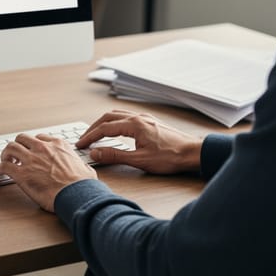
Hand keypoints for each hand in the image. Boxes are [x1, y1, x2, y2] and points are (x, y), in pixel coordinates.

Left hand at [0, 133, 96, 211]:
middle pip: (22, 138)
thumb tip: (84, 169)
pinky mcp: (22, 173)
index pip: (39, 138)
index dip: (33, 144)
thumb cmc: (83, 185)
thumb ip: (81, 165)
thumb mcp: (86, 169)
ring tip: (5, 160)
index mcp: (57, 145)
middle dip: (17, 145)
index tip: (31, 150)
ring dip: (6, 154)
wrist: (77, 195)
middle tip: (15, 154)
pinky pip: (4, 166)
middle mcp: (42, 148)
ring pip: (10, 147)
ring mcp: (31, 159)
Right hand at [76, 109, 203, 173]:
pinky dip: (115, 122)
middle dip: (93, 128)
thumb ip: (115, 155)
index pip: (104, 128)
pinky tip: (116, 131)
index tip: (81, 145)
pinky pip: (126, 117)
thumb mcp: (140, 160)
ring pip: (117, 115)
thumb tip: (95, 152)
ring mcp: (145, 118)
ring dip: (103, 123)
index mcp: (134, 124)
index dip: (90, 137)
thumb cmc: (171, 157)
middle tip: (84, 139)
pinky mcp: (150, 122)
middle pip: (107, 118)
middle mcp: (138, 117)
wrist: (194, 153)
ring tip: (96, 134)